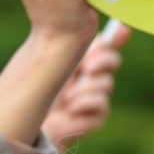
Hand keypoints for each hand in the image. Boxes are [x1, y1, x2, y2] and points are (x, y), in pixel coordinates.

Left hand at [42, 22, 130, 153]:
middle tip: (88, 67)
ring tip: (65, 97)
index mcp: (83, 62)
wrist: (30, 123)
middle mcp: (94, 78)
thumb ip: (73, 49)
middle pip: (113, 61)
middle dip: (103, 61)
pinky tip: (69, 109)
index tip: (122, 29)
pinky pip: (101, 103)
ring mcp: (98, 97)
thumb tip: (92, 31)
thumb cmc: (38, 93)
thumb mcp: (55, 66)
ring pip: (105, 83)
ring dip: (84, 88)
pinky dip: (82, 104)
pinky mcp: (97, 117)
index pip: (106, 46)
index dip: (117, 37)